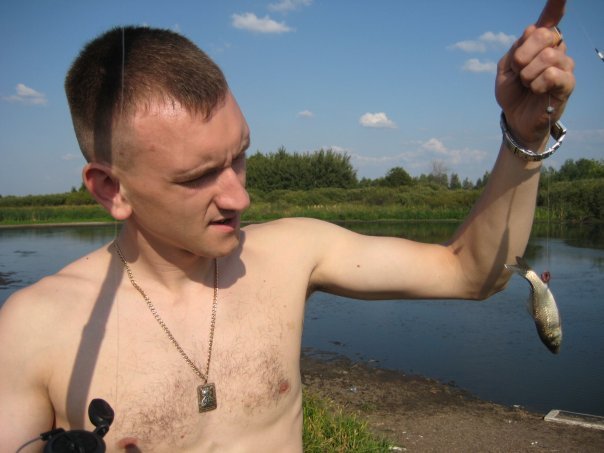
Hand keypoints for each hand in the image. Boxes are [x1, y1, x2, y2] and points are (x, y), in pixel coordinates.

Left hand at [496, 0, 574, 149]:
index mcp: (539, 43)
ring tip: (526, 84)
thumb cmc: (512, 92)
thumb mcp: (505, 68)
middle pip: (544, 34)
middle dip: (522, 55)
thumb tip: (534, 29)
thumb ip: (515, 49)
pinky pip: (553, 74)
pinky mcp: (568, 83)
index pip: (550, 18)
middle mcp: (556, 49)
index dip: (556, 4)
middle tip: (518, 71)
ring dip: (528, 73)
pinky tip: (536, 90)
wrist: (515, 118)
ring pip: (548, 56)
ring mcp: (565, 65)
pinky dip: (538, 83)